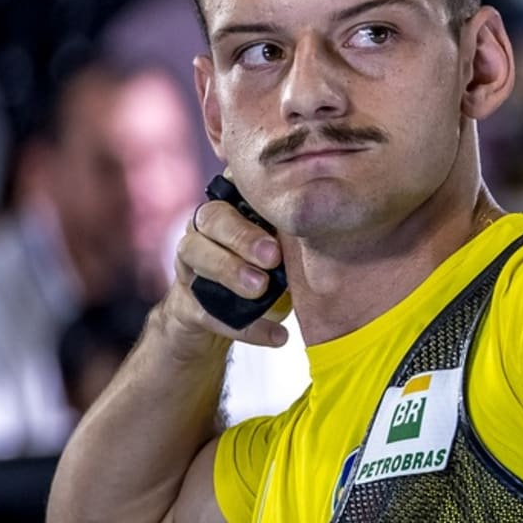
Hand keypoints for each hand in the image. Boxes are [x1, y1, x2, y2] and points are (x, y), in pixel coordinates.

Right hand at [159, 199, 292, 349]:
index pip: (231, 185)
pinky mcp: (183, 305)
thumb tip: (339, 230)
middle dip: (242, 236)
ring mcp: (187, 267)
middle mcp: (201, 232)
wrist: (218, 323)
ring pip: (194, 253)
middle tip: (272, 256)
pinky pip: (204, 311)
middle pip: (210, 218)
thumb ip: (297, 239)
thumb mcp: (280, 254)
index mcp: (229, 212)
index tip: (283, 209)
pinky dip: (243, 326)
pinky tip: (278, 336)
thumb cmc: (260, 276)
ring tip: (261, 289)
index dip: (251, 192)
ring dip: (230, 271)